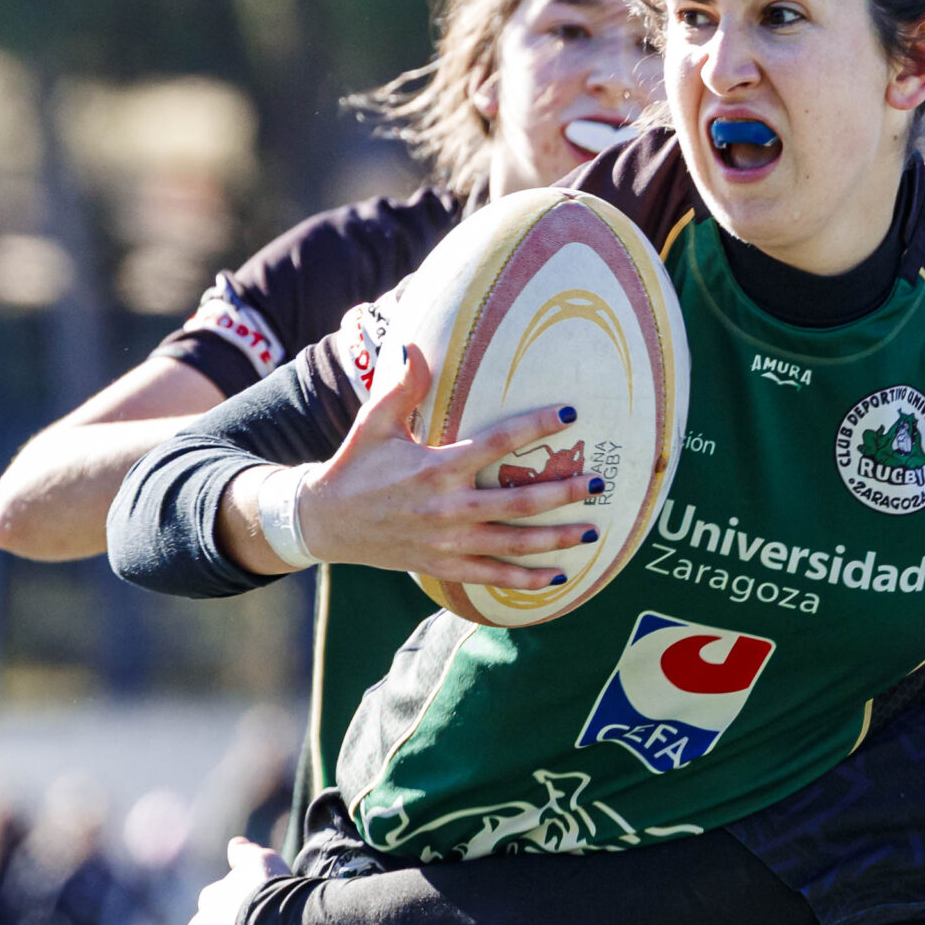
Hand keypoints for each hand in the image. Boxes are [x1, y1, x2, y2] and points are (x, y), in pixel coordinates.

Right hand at [235, 343, 600, 585]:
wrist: (325, 522)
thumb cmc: (355, 466)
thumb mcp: (374, 422)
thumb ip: (403, 387)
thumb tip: (417, 345)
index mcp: (436, 466)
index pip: (498, 443)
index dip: (537, 426)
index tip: (572, 413)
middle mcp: (448, 507)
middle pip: (519, 502)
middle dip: (564, 493)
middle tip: (599, 484)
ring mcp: (448, 542)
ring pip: (514, 543)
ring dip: (557, 538)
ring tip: (594, 531)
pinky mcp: (444, 566)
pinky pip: (493, 576)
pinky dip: (526, 580)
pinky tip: (559, 577)